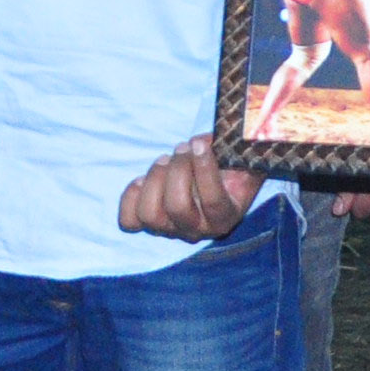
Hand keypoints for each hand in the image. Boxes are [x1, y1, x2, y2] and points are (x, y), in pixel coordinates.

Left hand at [117, 135, 261, 240]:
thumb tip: (212, 140)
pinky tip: (143, 179)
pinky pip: (128, 220)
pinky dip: (131, 196)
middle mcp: (197, 230)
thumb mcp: (241, 158)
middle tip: (182, 148)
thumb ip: (237, 151)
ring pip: (150, 214)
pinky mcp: (147, 224)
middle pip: (178, 207)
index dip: (204, 169)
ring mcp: (170, 230)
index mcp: (225, 217)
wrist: (214, 179)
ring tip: (165, 160)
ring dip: (155, 179)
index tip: (200, 143)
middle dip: (177, 169)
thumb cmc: (227, 166)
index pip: (213, 201)